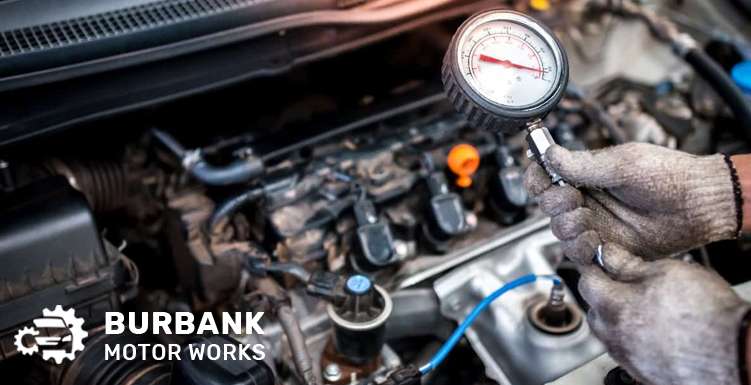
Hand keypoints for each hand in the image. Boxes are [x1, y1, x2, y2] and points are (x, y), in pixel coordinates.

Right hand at [524, 142, 737, 262]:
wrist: (699, 206)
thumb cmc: (670, 177)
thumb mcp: (623, 165)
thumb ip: (583, 164)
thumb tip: (549, 153)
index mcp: (586, 175)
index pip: (545, 176)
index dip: (537, 178)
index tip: (543, 177)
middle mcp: (586, 201)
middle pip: (546, 206)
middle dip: (555, 204)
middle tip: (575, 198)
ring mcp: (594, 226)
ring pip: (558, 231)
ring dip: (567, 227)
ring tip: (587, 221)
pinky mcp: (605, 249)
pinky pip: (577, 254)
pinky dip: (580, 248)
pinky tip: (595, 240)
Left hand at [580, 244, 749, 384]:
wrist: (734, 354)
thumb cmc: (706, 314)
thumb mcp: (667, 272)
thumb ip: (629, 264)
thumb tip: (608, 254)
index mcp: (614, 306)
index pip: (587, 281)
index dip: (593, 266)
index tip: (600, 260)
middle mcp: (614, 336)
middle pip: (594, 309)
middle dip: (604, 293)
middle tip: (625, 281)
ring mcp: (627, 357)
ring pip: (609, 332)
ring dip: (618, 317)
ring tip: (644, 305)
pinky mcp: (642, 372)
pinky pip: (626, 350)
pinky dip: (632, 337)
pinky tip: (654, 328)